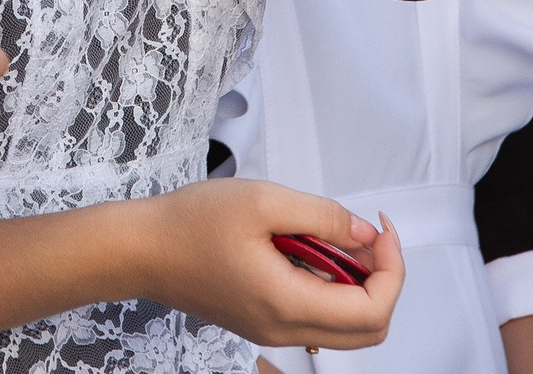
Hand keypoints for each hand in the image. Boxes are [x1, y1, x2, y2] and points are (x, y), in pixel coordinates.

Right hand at [132, 180, 402, 350]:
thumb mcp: (263, 201)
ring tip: (332, 237)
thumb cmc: (189, 224)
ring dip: (356, 284)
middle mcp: (284, 328)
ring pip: (345, 327)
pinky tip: (307, 249)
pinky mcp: (263, 322)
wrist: (140, 249)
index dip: (392, 267)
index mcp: (289, 304)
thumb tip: (366, 235)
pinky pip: (316, 317)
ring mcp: (273, 330)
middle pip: (369, 329)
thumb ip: (323, 217)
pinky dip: (330, 287)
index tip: (379, 228)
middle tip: (367, 236)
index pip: (374, 310)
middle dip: (382, 279)